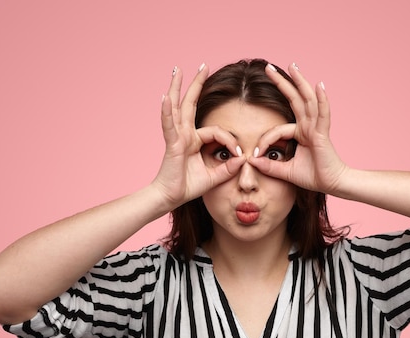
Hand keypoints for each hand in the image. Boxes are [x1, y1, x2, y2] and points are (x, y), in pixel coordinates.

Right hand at [153, 64, 244, 208]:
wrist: (170, 198)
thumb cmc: (187, 188)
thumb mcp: (214, 177)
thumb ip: (228, 168)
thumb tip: (243, 159)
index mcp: (194, 141)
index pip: (217, 132)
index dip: (230, 141)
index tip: (240, 156)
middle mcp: (185, 134)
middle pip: (191, 104)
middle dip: (197, 84)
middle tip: (203, 66)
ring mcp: (177, 137)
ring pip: (177, 107)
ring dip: (177, 87)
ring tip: (177, 69)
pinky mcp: (171, 144)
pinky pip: (169, 125)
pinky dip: (166, 111)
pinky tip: (165, 97)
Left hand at [248, 63, 347, 193]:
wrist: (332, 184)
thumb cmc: (313, 177)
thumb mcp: (285, 171)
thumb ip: (269, 166)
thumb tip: (251, 161)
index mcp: (300, 133)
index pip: (277, 130)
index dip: (264, 141)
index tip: (255, 155)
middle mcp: (308, 126)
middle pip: (294, 99)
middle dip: (282, 83)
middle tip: (269, 68)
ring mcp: (316, 127)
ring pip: (307, 100)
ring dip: (300, 82)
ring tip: (292, 66)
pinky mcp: (323, 133)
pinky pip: (322, 113)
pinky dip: (322, 99)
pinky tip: (319, 85)